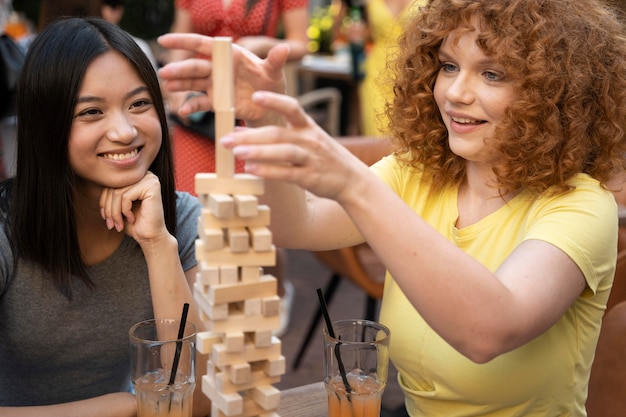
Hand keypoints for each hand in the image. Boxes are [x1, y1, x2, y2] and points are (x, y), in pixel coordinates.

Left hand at [99, 172, 168, 243]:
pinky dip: (125, 211)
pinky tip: (132, 219)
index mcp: (136, 177)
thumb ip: (110, 193)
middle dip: (108, 209)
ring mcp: (149, 179)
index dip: (104, 201)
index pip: (111, 184)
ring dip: (114, 212)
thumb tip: (97, 181)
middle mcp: (144, 174)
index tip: (105, 217)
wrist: (151, 237)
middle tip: (111, 224)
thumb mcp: (118, 206)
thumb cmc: (135, 223)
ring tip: (119, 225)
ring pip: (118, 192)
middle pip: (114, 187)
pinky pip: (126, 196)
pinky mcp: (152, 187)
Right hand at [158, 34, 289, 126]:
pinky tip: (183, 111)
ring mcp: (217, 85)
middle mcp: (220, 69)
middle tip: (165, 72)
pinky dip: (192, 106)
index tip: (164, 40)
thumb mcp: (275, 72)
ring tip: (168, 87)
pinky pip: (202, 103)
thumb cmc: (273, 83)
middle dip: (180, 69)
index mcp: (231, 55)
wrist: (271, 107)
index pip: (204, 45)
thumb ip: (276, 60)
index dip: (184, 42)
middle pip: (196, 67)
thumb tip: (285, 48)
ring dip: (180, 84)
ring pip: (194, 83)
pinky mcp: (218, 101)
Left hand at [220, 91, 370, 201]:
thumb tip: (239, 132)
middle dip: (250, 135)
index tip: (255, 96)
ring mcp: (311, 158)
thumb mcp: (304, 141)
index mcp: (307, 127)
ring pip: (283, 152)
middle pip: (278, 133)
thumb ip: (274, 135)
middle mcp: (310, 140)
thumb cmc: (323, 158)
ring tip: (236, 153)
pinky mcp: (310, 177)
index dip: (274, 101)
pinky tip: (251, 170)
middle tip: (225, 138)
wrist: (352, 180)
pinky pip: (287, 173)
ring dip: (258, 152)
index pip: (292, 107)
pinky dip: (268, 171)